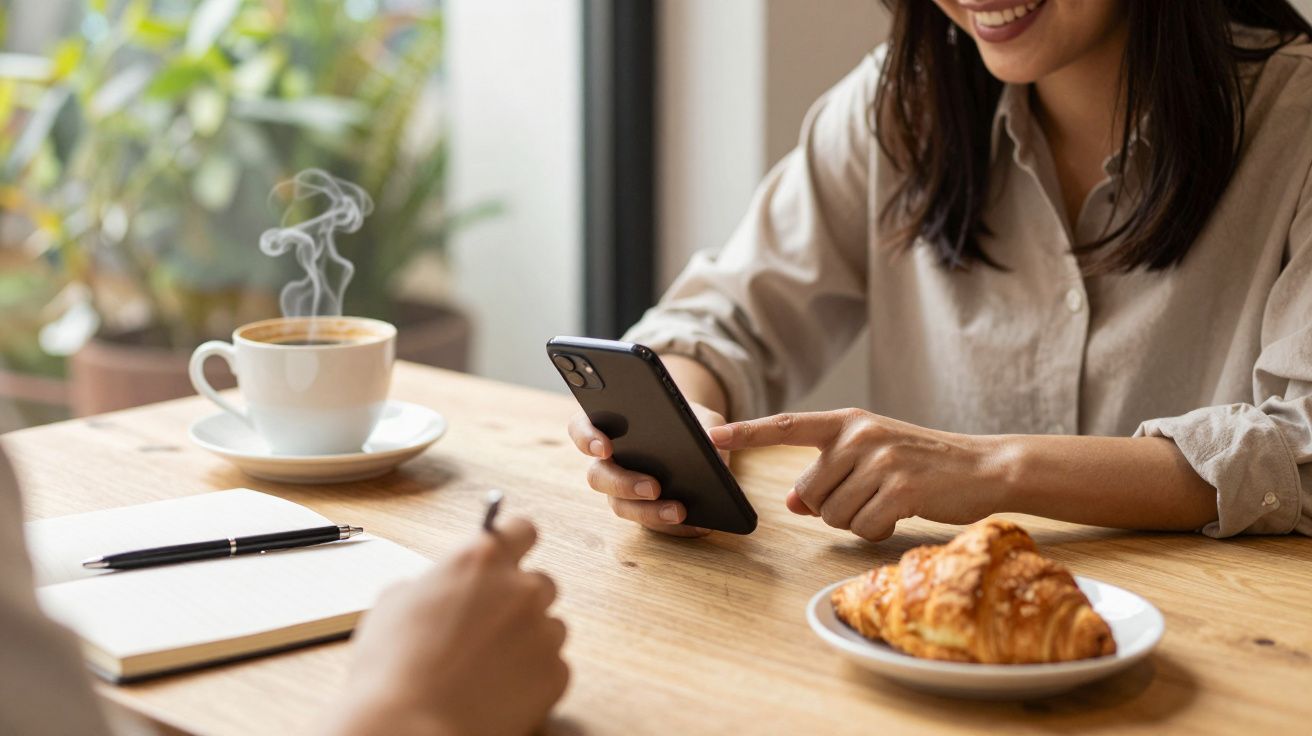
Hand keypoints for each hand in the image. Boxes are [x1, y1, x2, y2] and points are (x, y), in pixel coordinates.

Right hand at [328, 518, 568, 735]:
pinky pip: (553, 667)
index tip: (510, 556)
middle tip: (489, 628)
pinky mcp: (555, 674)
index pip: (522, 529)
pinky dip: (533, 678)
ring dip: (528, 641)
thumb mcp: (395, 603)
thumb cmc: (391, 669)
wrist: (407, 728)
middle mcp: (520, 588)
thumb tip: (440, 588)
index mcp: (481, 560)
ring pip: (550, 627)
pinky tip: (499, 692)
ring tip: (488, 668)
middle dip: (520, 602)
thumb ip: (433, 583)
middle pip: (541, 584)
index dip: (515, 544)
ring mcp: (542, 632)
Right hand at [567, 404, 725, 537]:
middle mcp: (607, 462)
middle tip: (653, 487)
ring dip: (649, 512)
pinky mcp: (642, 511)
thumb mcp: (704, 417)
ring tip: (680, 511)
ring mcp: (621, 490)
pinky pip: (649, 523)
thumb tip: (714, 439)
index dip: (586, 438)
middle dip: (624, 484)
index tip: (605, 447)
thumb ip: (709, 424)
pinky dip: (672, 527)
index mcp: (609, 427)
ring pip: (620, 506)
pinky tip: (698, 525)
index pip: (581, 428)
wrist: (700, 447)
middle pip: (598, 476)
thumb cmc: (691, 423)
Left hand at [709, 409, 1006, 541]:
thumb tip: (791, 501)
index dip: (746, 433)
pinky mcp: (900, 488)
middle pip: (808, 494)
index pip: (786, 426)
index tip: (711, 436)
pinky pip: (862, 528)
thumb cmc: (921, 463)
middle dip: (832, 508)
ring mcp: (880, 460)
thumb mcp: (871, 458)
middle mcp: (859, 435)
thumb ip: (828, 473)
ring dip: (857, 520)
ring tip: (889, 500)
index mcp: (847, 422)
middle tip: (871, 495)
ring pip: (832, 515)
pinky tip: (902, 512)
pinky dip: (877, 531)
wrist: (983, 467)